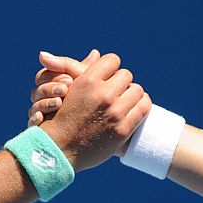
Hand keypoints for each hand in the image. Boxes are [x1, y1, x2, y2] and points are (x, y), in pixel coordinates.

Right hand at [28, 50, 89, 126]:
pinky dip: (35, 118)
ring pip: (34, 104)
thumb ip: (87, 71)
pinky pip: (31, 122)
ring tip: (58, 102)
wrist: (85, 137)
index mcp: (51, 85)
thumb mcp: (87, 85)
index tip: (70, 80)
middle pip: (37, 89)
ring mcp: (39, 113)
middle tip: (65, 89)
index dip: (54, 76)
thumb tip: (96, 52)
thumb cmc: (88, 106)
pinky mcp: (38, 129)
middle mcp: (43, 99)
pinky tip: (42, 118)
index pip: (43, 75)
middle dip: (50, 88)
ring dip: (45, 102)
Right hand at [38, 51, 149, 170]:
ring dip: (131, 94)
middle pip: (126, 75)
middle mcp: (103, 95)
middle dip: (120, 82)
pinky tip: (132, 109)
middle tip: (114, 91)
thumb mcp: (67, 89)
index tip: (106, 77)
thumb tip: (96, 52)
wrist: (58, 149)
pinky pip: (144, 107)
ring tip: (123, 101)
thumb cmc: (61, 116)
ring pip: (137, 90)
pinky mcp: (123, 130)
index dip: (109, 68)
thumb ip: (81, 68)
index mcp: (88, 81)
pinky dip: (140, 105)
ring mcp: (114, 113)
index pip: (112, 60)